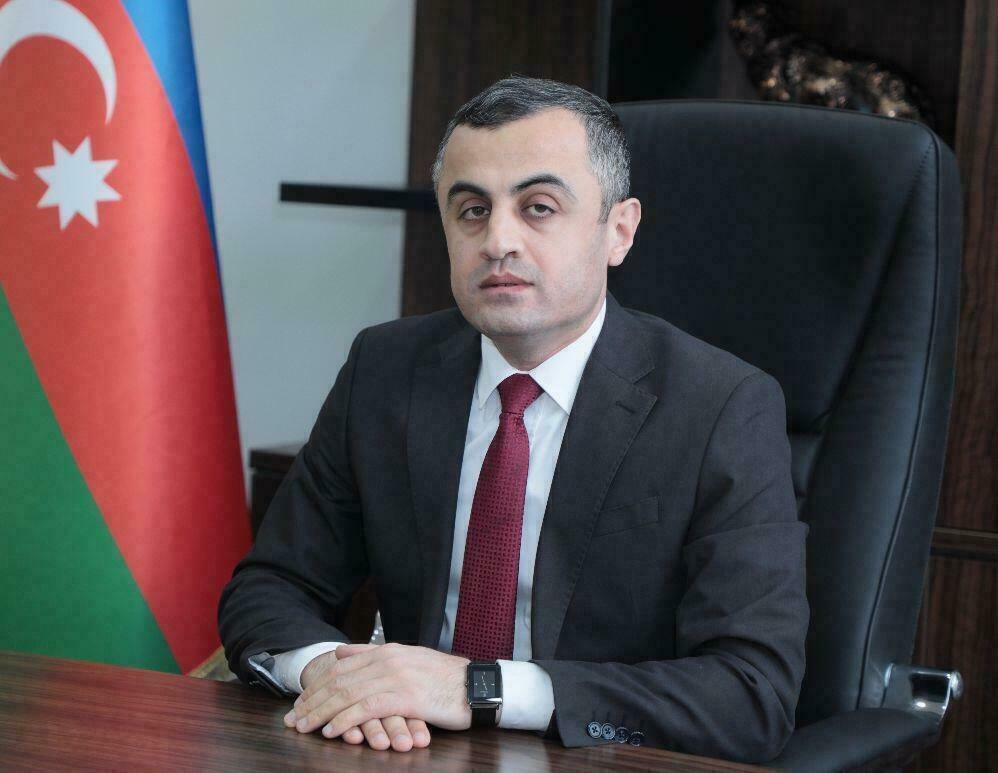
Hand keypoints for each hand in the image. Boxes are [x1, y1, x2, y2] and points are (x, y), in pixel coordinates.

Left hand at [286, 643, 471, 744]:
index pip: (342, 667)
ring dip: (321, 712)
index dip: (318, 685)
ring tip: (304, 726)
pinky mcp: (406, 697)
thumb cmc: (446, 678)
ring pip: (348, 694)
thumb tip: (342, 651)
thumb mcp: (409, 659)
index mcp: (388, 651)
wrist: (477, 685)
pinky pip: (367, 709)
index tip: (300, 701)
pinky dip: (345, 720)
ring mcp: (397, 677)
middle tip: (293, 717)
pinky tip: (332, 731)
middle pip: (340, 680)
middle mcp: (388, 660)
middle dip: (312, 700)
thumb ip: (374, 654)